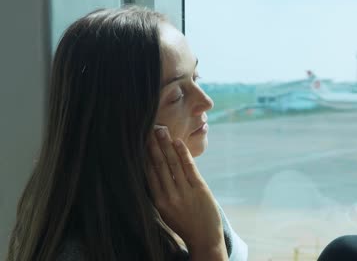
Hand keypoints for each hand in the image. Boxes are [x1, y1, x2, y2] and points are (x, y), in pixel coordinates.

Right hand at [147, 126, 226, 257]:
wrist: (204, 239)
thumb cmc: (185, 224)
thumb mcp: (167, 212)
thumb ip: (160, 194)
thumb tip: (152, 173)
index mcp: (158, 202)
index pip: (148, 174)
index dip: (144, 156)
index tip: (140, 141)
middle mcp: (169, 196)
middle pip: (158, 165)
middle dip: (153, 146)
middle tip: (148, 129)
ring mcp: (184, 192)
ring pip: (172, 163)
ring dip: (166, 145)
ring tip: (161, 130)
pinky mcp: (199, 189)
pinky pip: (189, 167)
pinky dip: (183, 153)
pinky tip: (178, 142)